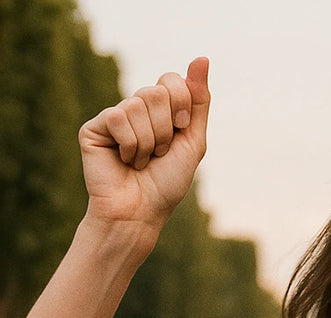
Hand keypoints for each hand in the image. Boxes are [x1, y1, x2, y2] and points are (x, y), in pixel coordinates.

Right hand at [78, 57, 210, 233]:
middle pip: (156, 91)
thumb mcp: (193, 142)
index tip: (180, 130)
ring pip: (138, 105)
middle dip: (165, 129)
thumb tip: (202, 57)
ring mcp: (114, 117)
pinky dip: (129, 145)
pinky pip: (118, 117)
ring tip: (140, 162)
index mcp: (159, 111)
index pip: (172, 80)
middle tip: (158, 153)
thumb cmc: (166, 184)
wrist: (140, 213)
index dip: (181, 106)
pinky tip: (123, 161)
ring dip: (148, 142)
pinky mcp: (95, 127)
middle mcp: (136, 109)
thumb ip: (198, 101)